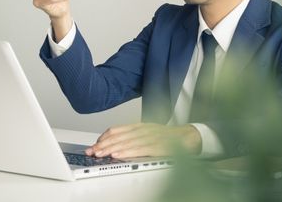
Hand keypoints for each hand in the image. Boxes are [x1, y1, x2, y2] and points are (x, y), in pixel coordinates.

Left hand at [84, 123, 201, 158]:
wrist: (190, 137)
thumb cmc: (168, 138)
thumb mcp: (147, 134)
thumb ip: (132, 137)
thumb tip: (114, 145)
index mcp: (140, 126)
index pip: (117, 130)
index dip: (104, 137)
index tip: (94, 144)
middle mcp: (144, 130)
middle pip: (119, 136)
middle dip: (103, 144)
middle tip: (91, 151)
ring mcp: (151, 137)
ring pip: (127, 143)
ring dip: (111, 149)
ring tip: (100, 154)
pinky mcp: (159, 147)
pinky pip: (140, 149)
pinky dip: (128, 152)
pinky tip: (118, 155)